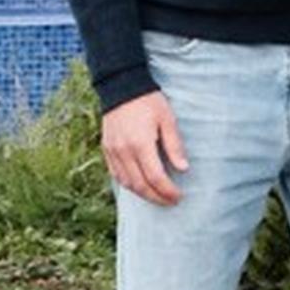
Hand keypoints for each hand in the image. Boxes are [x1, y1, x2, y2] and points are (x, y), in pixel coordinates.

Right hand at [101, 90, 188, 205]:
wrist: (121, 88)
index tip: (178, 196)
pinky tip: (140, 186)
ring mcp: (112, 151)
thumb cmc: (149, 102)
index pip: (155, 177)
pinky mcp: (106, 149)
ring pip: (126, 183)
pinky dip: (128, 184)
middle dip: (156, 197)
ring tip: (157, 197)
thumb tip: (183, 169)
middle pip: (140, 185)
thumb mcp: (168, 120)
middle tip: (170, 202)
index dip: (167, 191)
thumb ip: (174, 146)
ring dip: (142, 194)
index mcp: (140, 144)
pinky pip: (116, 174)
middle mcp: (123, 151)